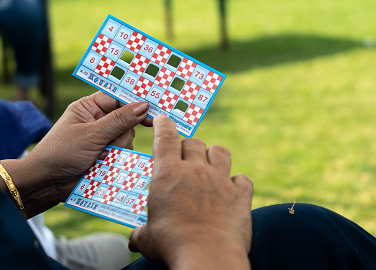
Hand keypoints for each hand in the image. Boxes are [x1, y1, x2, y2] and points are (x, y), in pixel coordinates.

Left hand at [24, 92, 151, 201]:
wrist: (46, 183)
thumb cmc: (61, 152)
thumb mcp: (91, 134)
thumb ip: (120, 120)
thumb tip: (144, 105)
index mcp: (89, 107)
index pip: (119, 98)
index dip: (135, 104)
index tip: (152, 112)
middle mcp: (98, 121)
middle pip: (127, 121)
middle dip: (121, 135)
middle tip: (108, 145)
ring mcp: (102, 140)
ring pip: (127, 140)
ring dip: (118, 150)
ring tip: (100, 158)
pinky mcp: (106, 157)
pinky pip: (123, 155)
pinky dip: (117, 161)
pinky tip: (105, 165)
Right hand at [128, 115, 252, 269]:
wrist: (207, 257)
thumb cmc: (172, 245)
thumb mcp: (148, 239)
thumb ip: (141, 234)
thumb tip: (133, 241)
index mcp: (168, 173)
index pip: (165, 137)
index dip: (163, 124)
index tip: (162, 118)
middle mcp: (196, 170)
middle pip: (194, 143)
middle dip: (187, 147)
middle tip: (183, 159)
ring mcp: (220, 180)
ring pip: (220, 152)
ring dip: (214, 155)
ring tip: (210, 165)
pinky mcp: (241, 195)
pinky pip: (242, 179)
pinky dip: (238, 183)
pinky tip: (232, 191)